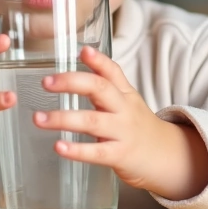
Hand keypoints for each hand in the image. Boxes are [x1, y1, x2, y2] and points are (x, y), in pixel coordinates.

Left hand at [34, 46, 207, 200]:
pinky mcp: (121, 156)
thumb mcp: (127, 101)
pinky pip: (97, 153)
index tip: (82, 50)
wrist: (169, 158)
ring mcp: (123, 132)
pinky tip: (58, 146)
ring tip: (39, 119)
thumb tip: (82, 58)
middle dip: (72, 82)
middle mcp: (125, 109)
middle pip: (100, 89)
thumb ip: (106, 84)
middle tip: (46, 82)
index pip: (113, 71)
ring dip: (63, 119)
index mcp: (125, 94)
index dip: (98, 60)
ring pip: (93, 121)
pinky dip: (77, 150)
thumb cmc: (138, 128)